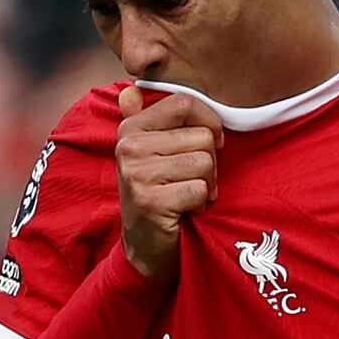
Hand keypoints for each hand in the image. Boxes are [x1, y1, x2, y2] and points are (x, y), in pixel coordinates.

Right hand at [111, 85, 219, 280]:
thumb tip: (129, 90)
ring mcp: (137, 174)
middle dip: (208, 162)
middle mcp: (129, 148)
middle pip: (202, 136)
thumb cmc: (156, 194)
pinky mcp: (151, 201)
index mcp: (130, 129)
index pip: (184, 103)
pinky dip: (200, 203)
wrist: (145, 247)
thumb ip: (141, 119)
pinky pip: (200, 189)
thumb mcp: (146, 155)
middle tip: (190, 180)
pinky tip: (185, 210)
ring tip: (188, 195)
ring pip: (205, 162)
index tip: (209, 143)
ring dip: (206, 184)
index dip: (209, 122)